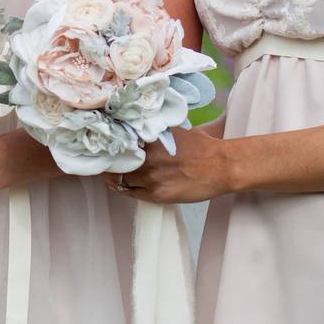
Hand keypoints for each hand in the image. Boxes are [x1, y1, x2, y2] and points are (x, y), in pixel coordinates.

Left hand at [103, 127, 235, 203]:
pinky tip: (119, 184)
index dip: (107, 145)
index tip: (102, 144)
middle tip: (102, 160)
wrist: (221, 166)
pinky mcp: (157, 194)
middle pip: (115, 162)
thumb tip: (132, 128)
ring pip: (120, 179)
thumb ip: (152, 131)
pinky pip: (131, 193)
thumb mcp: (173, 130)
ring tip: (111, 173)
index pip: (117, 141)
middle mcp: (148, 157)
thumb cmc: (199, 147)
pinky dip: (123, 188)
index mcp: (150, 138)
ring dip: (114, 176)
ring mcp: (151, 177)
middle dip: (109, 161)